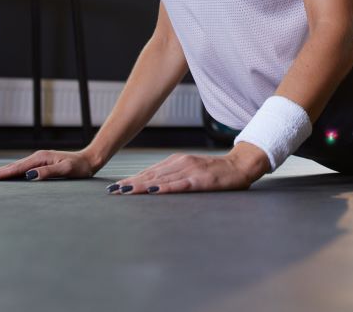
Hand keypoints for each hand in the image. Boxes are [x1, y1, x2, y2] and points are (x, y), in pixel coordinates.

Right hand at [0, 149, 98, 181]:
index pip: (16, 168)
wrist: (90, 160)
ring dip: (0, 172)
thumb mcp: (66, 170)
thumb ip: (48, 173)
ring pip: (15, 167)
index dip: (0, 174)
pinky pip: (21, 169)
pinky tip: (6, 176)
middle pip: (11, 166)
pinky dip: (10, 172)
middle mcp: (37, 157)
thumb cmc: (80, 167)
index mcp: (40, 158)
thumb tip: (29, 176)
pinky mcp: (41, 164)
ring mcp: (38, 160)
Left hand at [109, 144, 270, 194]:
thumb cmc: (215, 172)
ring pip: (161, 179)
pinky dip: (165, 187)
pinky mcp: (201, 179)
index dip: (131, 179)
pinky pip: (180, 184)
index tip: (115, 187)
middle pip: (151, 174)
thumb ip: (173, 176)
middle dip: (130, 183)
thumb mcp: (191, 171)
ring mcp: (190, 170)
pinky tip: (154, 190)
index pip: (149, 171)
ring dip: (141, 185)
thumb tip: (152, 186)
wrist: (240, 166)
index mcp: (176, 161)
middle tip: (112, 191)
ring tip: (125, 191)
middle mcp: (180, 162)